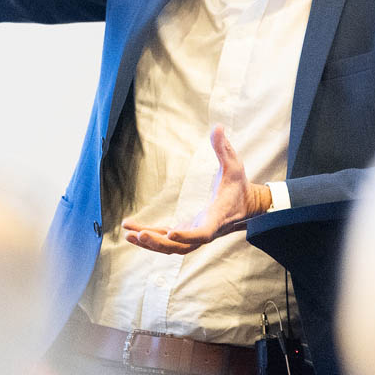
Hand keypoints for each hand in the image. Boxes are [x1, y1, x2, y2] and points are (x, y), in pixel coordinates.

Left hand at [122, 125, 272, 254]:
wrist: (246, 207)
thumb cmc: (239, 186)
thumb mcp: (234, 165)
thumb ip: (224, 148)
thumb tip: (218, 127)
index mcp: (217, 217)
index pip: (202, 233)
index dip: (187, 236)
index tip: (169, 234)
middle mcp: (205, 231)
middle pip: (181, 246)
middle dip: (159, 243)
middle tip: (138, 235)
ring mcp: (195, 236)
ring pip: (171, 247)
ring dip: (150, 243)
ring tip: (128, 234)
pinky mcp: (187, 233)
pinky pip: (166, 240)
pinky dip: (150, 237)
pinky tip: (132, 232)